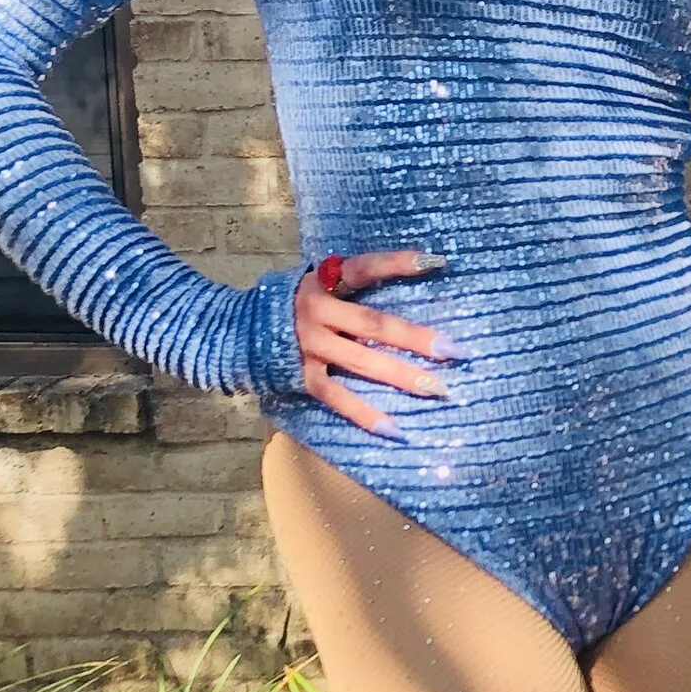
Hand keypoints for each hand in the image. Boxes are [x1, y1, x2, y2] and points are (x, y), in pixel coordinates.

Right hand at [294, 250, 452, 432]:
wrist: (236, 330)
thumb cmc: (295, 303)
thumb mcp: (317, 282)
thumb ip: (351, 282)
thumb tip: (413, 274)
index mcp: (323, 281)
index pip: (365, 268)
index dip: (398, 263)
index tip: (436, 262)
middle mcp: (317, 312)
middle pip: (373, 324)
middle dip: (415, 338)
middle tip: (454, 350)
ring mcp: (310, 345)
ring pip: (362, 362)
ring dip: (402, 376)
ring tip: (438, 389)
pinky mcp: (304, 376)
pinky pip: (338, 397)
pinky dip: (366, 414)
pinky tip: (395, 429)